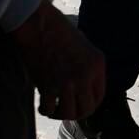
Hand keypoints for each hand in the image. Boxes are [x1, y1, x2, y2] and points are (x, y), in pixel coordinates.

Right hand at [11, 2, 105, 121]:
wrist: (38, 24)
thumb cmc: (59, 30)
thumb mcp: (85, 45)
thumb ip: (89, 66)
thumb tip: (86, 84)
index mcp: (97, 65)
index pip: (99, 96)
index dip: (90, 105)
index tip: (81, 105)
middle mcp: (85, 76)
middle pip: (87, 109)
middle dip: (77, 114)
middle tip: (67, 111)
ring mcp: (67, 82)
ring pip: (70, 113)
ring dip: (61, 114)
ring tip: (55, 110)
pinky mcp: (48, 85)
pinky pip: (50, 109)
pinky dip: (46, 110)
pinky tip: (43, 106)